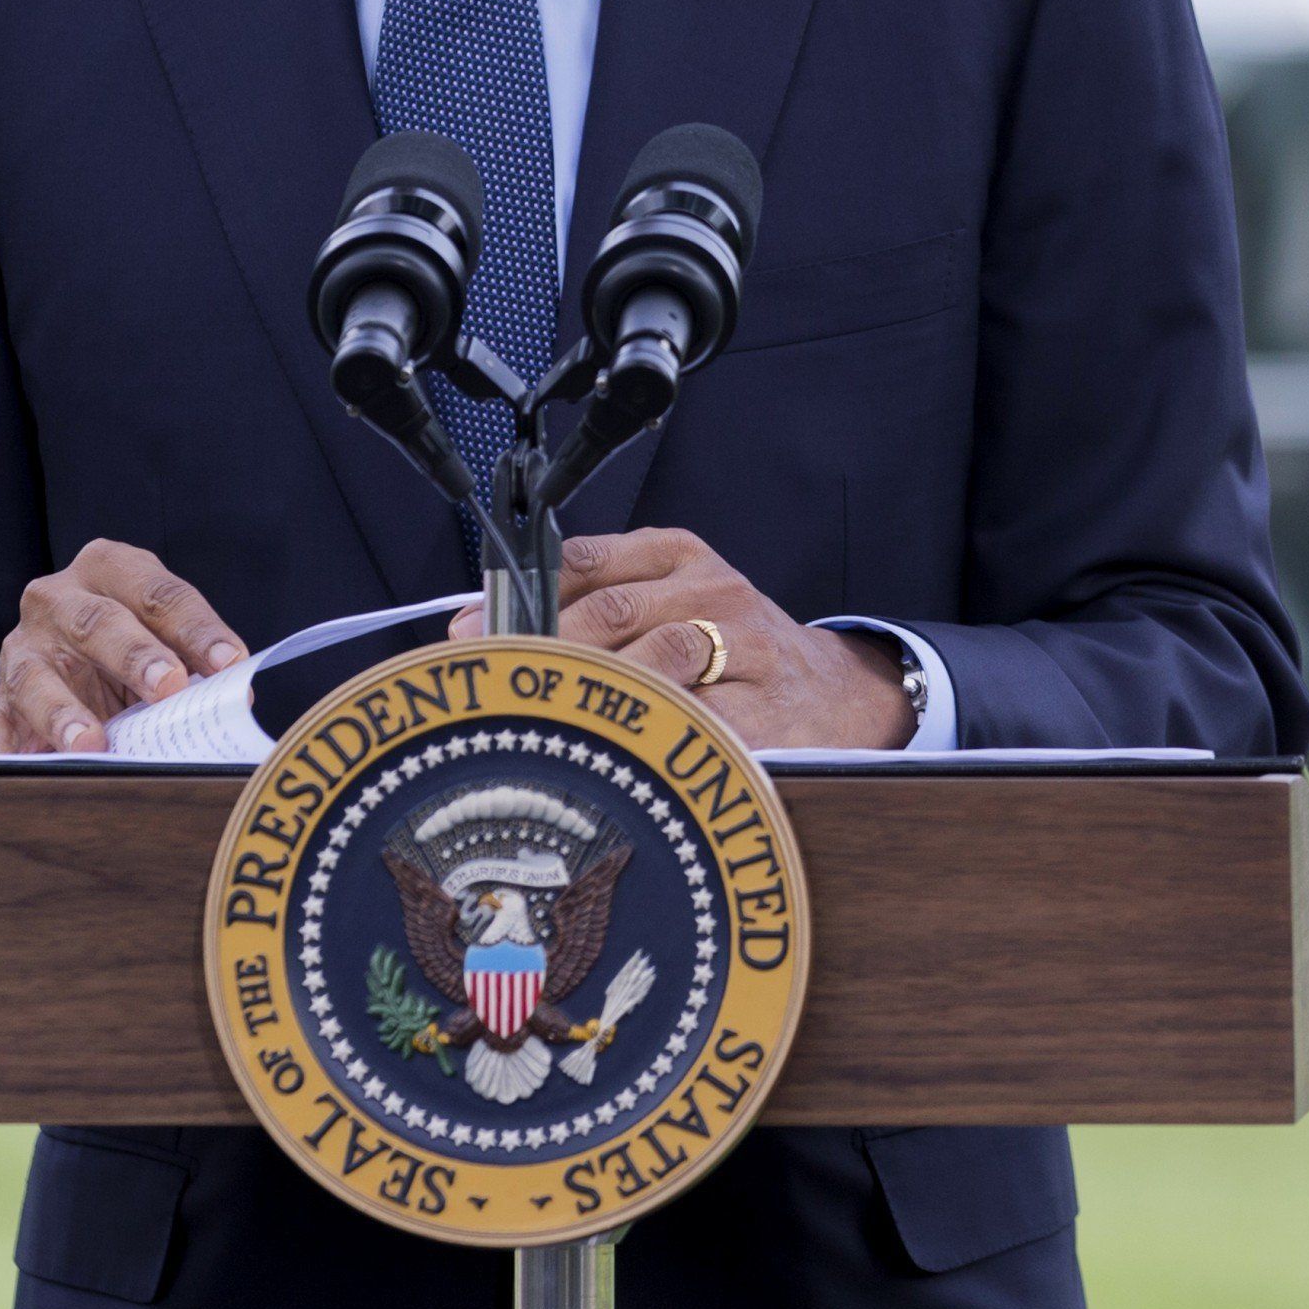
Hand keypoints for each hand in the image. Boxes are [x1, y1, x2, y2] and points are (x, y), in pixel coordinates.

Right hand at [0, 539, 246, 753]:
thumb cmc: (129, 634)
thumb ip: (193, 656)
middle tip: (169, 686)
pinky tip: (10, 761)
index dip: (197, 629)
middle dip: (135, 655)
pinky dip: (1, 744)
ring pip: (36, 675)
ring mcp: (21, 648)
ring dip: (64, 711)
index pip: (160, 594)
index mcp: (109, 567)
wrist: (63, 648)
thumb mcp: (161, 631)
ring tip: (91, 743)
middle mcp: (57, 599)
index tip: (229, 663)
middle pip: (97, 622)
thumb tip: (237, 699)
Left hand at [448, 528, 912, 751]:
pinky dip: (645, 736)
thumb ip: (588, 600)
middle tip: (494, 687)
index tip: (471, 631)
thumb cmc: (732, 650)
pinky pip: (694, 721)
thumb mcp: (671, 599)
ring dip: (587, 693)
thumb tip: (475, 621)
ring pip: (653, 663)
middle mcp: (716, 592)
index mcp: (681, 556)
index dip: (522, 596)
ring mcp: (746, 649)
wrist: (838, 692)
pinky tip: (605, 752)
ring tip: (537, 722)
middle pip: (613, 614)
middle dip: (543, 651)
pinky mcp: (766, 709)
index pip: (589, 559)